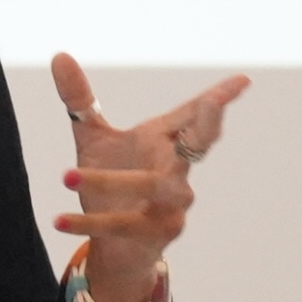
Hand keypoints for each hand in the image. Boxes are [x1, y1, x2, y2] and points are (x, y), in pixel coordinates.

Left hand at [48, 55, 248, 301]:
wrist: (113, 247)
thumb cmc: (112, 186)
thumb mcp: (93, 140)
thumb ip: (79, 100)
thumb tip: (59, 55)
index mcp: (166, 143)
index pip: (192, 116)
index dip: (218, 98)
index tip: (242, 80)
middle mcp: (177, 171)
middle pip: (198, 146)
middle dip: (207, 125)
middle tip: (214, 103)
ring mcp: (173, 204)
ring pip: (151, 185)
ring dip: (109, 180)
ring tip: (66, 175)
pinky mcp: (157, 234)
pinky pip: (123, 225)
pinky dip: (89, 222)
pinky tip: (59, 219)